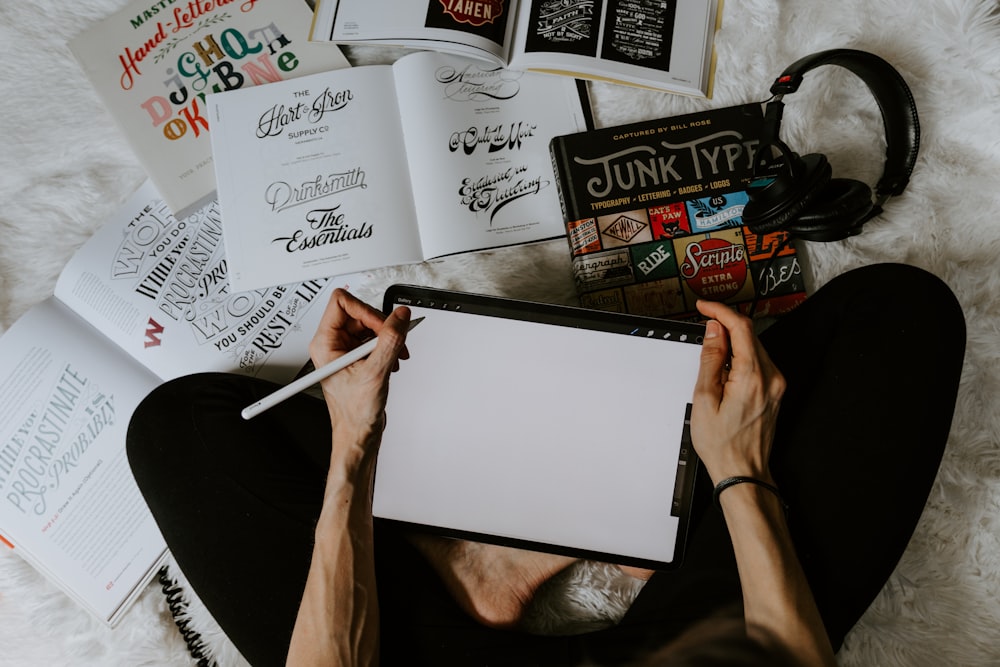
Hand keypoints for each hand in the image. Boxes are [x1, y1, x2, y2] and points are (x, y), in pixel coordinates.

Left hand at [308, 288, 410, 459]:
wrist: (358, 434)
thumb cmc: (354, 413)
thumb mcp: (376, 372)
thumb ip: (390, 340)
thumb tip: (400, 316)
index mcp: (325, 343)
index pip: (342, 303)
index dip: (365, 310)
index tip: (382, 324)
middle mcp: (333, 344)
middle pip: (360, 313)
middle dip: (381, 327)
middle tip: (393, 343)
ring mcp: (346, 350)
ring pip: (370, 326)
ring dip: (387, 339)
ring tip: (393, 357)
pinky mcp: (358, 357)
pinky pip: (375, 339)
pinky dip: (388, 347)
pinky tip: (391, 362)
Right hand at [690, 300, 785, 484]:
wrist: (743, 471)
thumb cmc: (722, 443)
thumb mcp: (704, 397)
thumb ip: (711, 359)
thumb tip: (714, 331)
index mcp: (753, 376)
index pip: (741, 327)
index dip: (720, 311)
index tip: (705, 307)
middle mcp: (771, 377)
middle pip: (749, 334)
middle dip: (725, 326)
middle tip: (704, 327)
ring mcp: (776, 385)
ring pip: (754, 348)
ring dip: (733, 342)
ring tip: (711, 355)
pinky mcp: (775, 392)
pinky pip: (758, 363)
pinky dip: (740, 357)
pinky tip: (725, 370)